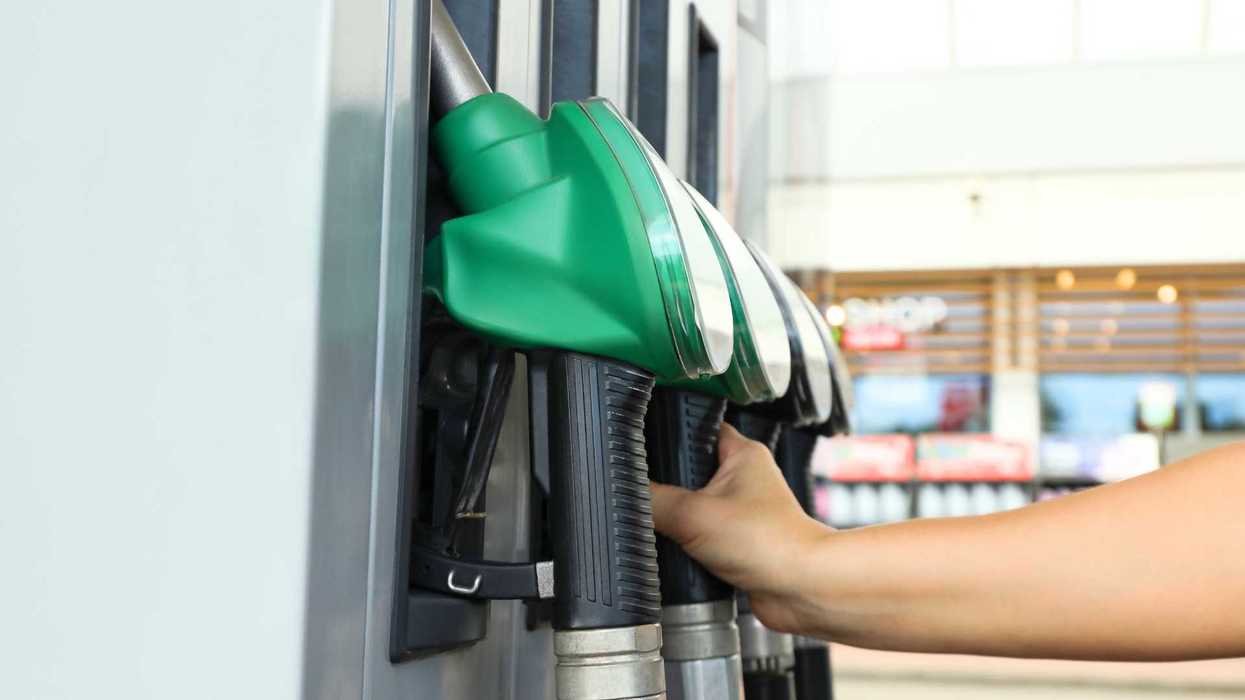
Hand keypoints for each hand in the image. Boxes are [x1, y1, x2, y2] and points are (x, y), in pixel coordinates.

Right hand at [650, 423, 829, 633]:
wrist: (800, 588)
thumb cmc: (770, 542)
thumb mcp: (692, 515)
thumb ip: (652, 502)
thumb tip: (625, 496)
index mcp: (742, 452)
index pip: (698, 427)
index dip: (670, 434)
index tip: (646, 441)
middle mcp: (746, 477)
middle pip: (691, 470)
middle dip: (670, 485)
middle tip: (656, 494)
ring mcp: (745, 510)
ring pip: (696, 505)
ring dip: (682, 519)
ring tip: (675, 526)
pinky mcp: (741, 540)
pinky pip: (705, 534)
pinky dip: (693, 544)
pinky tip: (686, 551)